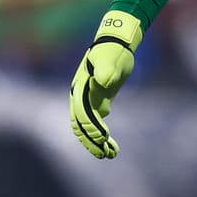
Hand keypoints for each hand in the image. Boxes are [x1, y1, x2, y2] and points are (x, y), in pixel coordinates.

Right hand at [69, 10, 142, 158]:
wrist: (116, 41)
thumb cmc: (113, 50)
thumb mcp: (110, 59)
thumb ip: (106, 71)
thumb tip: (103, 82)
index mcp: (80, 89)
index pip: (83, 114)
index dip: (91, 127)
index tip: (103, 138)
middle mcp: (80, 96)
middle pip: (82, 125)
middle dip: (92, 141)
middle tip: (107, 154)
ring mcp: (89, 99)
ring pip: (87, 126)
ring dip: (96, 141)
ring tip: (110, 154)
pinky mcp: (99, 99)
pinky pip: (96, 120)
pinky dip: (101, 133)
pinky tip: (110, 143)